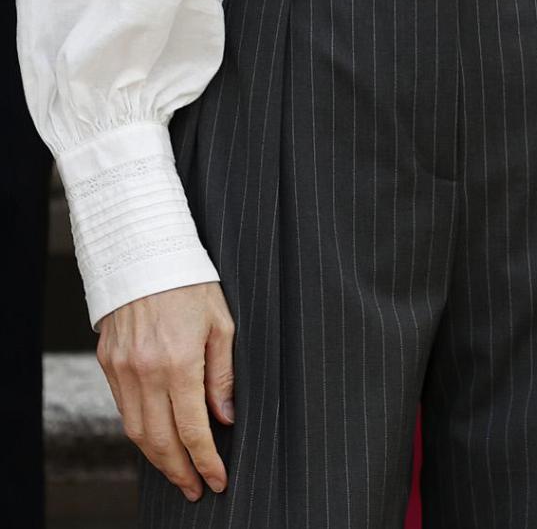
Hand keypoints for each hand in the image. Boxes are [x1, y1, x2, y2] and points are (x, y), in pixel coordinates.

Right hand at [96, 282, 234, 502]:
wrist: (142, 250)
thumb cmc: (189, 281)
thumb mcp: (221, 322)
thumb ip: (222, 373)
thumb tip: (225, 416)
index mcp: (179, 362)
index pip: (192, 430)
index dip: (206, 461)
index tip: (218, 480)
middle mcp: (146, 372)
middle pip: (161, 441)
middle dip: (180, 471)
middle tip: (196, 488)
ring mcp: (122, 369)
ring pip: (137, 432)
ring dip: (158, 459)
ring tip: (178, 471)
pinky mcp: (108, 362)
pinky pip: (123, 409)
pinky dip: (140, 430)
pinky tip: (156, 437)